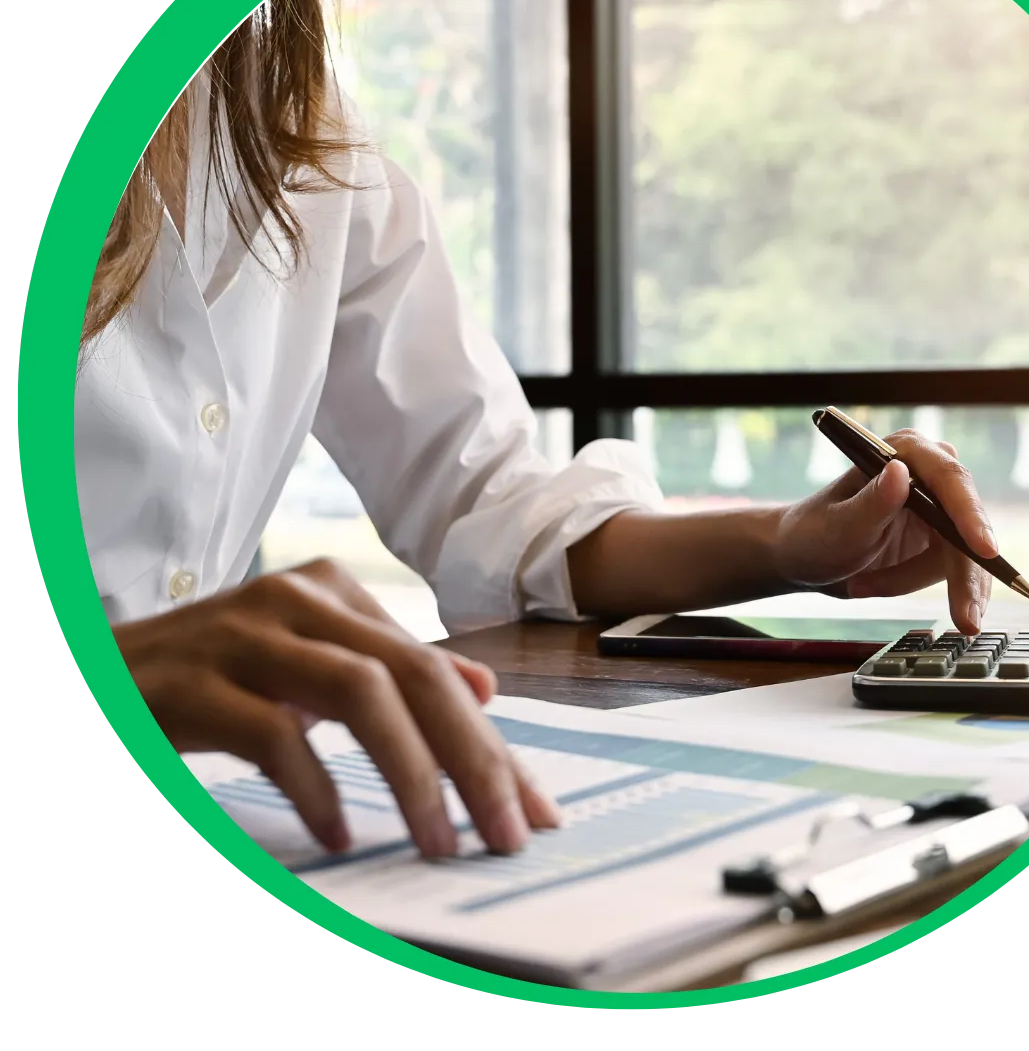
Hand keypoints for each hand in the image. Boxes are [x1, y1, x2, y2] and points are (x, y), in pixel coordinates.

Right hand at [114, 558, 559, 857]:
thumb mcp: (305, 666)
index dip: (492, 742)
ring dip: (413, 774)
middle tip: (508, 832)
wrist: (92, 674)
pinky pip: (274, 734)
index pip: (435, 670)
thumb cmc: (206, 678)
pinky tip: (340, 834)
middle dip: (474, 758)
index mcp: (331, 593)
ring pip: (361, 692)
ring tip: (440, 841)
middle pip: (414, 674)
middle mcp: (296, 598)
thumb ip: (389, 671)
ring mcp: (243, 635)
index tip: (532, 809)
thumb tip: (482, 687)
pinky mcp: (192, 684)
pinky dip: (316, 788)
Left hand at [773, 430, 997, 633]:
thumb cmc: (813, 534)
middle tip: (965, 619)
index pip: (949, 479)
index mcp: (904, 452)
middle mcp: (928, 473)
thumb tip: (900, 472)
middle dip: (962, 574)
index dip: (971, 515)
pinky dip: (915, 584)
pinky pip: (949, 569)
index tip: (984, 550)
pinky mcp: (938, 537)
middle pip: (966, 524)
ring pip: (960, 555)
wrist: (803, 557)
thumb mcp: (839, 526)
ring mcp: (937, 506)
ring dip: (913, 580)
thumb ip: (872, 502)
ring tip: (863, 586)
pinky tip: (875, 586)